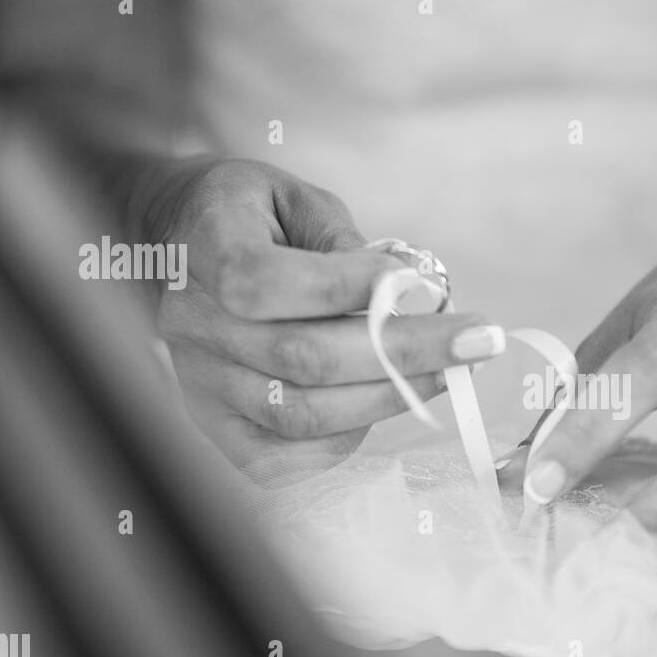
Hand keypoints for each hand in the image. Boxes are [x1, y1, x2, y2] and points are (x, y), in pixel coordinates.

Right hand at [132, 158, 504, 474]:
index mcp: (206, 250)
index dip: (347, 287)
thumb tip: (400, 292)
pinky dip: (343, 440)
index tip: (421, 283)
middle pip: (301, 358)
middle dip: (405, 352)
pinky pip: (281, 460)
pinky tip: (382, 405)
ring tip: (449, 373)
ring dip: (390, 398)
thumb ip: (341, 240)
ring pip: (300, 414)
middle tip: (477, 341)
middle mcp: (193, 325)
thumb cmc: (252, 219)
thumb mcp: (296, 197)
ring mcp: (200, 384)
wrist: (179, 250)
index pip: (266, 282)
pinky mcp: (215, 426)